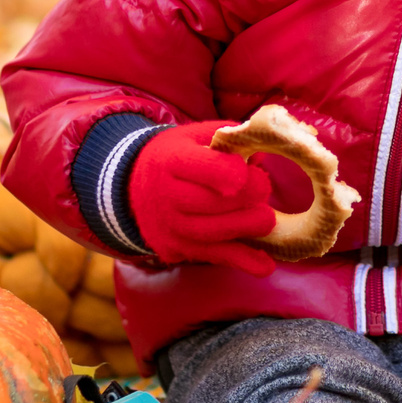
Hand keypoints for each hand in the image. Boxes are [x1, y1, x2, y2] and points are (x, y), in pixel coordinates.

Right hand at [131, 122, 277, 274]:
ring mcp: (169, 226)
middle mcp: (166, 195)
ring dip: (245, 228)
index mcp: (171, 160)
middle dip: (244, 199)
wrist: (133, 185)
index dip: (231, 172)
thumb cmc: (176, 156)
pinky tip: (264, 266)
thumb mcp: (195, 136)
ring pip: (210, 233)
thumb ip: (228, 138)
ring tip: (268, 221)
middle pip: (208, 202)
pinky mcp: (175, 248)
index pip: (203, 168)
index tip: (249, 171)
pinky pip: (212, 256)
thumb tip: (261, 155)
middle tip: (265, 191)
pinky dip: (241, 262)